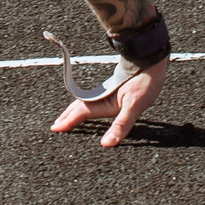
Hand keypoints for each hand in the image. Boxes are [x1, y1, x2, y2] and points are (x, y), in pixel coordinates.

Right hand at [49, 57, 165, 146]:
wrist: (149, 60)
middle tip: (56, 125)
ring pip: (85, 104)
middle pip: (79, 108)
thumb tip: (106, 144)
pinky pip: (93, 101)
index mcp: (103, 103)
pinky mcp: (113, 90)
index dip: (68, 122)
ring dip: (74, 112)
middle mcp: (102, 98)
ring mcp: (106, 93)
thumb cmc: (144, 81)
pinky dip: (86, 106)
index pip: (80, 114)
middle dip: (67, 117)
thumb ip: (121, 125)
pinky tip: (91, 107)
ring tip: (67, 117)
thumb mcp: (134, 106)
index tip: (55, 128)